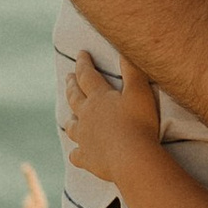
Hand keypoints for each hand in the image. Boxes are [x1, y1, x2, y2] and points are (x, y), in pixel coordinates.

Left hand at [63, 51, 161, 181]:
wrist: (132, 158)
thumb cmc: (139, 123)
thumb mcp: (140, 92)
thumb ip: (132, 70)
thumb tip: (125, 49)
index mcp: (98, 98)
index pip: (87, 75)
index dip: (84, 63)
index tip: (81, 53)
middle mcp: (86, 116)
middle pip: (74, 97)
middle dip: (72, 85)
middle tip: (68, 77)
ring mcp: (84, 138)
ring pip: (72, 126)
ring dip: (71, 119)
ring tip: (70, 116)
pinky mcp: (87, 158)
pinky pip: (76, 155)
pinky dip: (76, 153)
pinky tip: (77, 153)